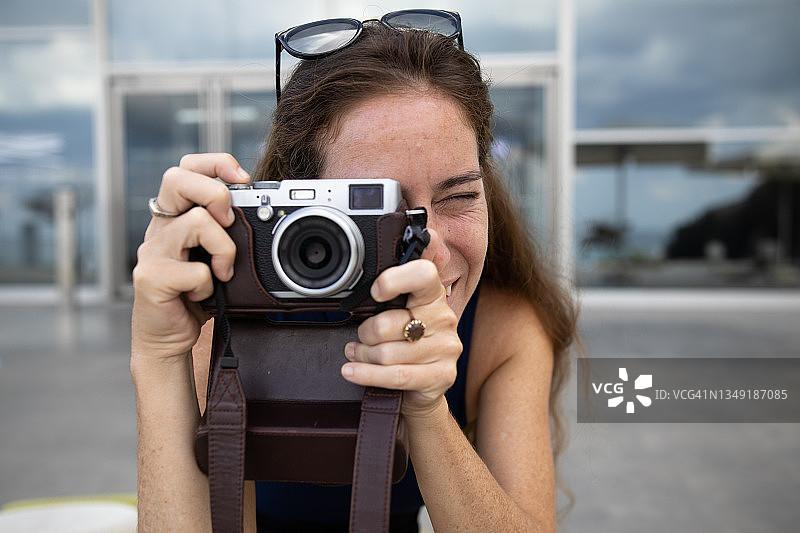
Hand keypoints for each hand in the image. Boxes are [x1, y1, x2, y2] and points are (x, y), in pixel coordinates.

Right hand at [131, 153, 249, 363]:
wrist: (167, 340)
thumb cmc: (193, 298)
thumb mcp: (216, 259)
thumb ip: (228, 235)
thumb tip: (259, 214)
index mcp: (175, 218)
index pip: (186, 168)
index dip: (214, 163)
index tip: (242, 178)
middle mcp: (159, 228)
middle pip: (177, 178)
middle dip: (214, 193)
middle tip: (229, 221)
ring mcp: (151, 251)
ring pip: (197, 222)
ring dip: (224, 249)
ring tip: (222, 272)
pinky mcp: (151, 278)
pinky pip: (196, 271)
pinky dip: (209, 286)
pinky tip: (202, 296)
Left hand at [342, 259, 461, 417]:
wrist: (425, 385)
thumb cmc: (407, 343)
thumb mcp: (401, 312)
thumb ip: (392, 290)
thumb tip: (380, 259)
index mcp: (433, 295)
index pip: (423, 274)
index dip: (395, 280)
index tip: (376, 291)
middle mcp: (444, 318)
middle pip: (390, 323)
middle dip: (365, 333)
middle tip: (360, 337)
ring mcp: (446, 348)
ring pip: (388, 352)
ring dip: (363, 356)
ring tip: (357, 354)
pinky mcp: (443, 375)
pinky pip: (396, 375)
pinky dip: (367, 374)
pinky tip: (353, 371)